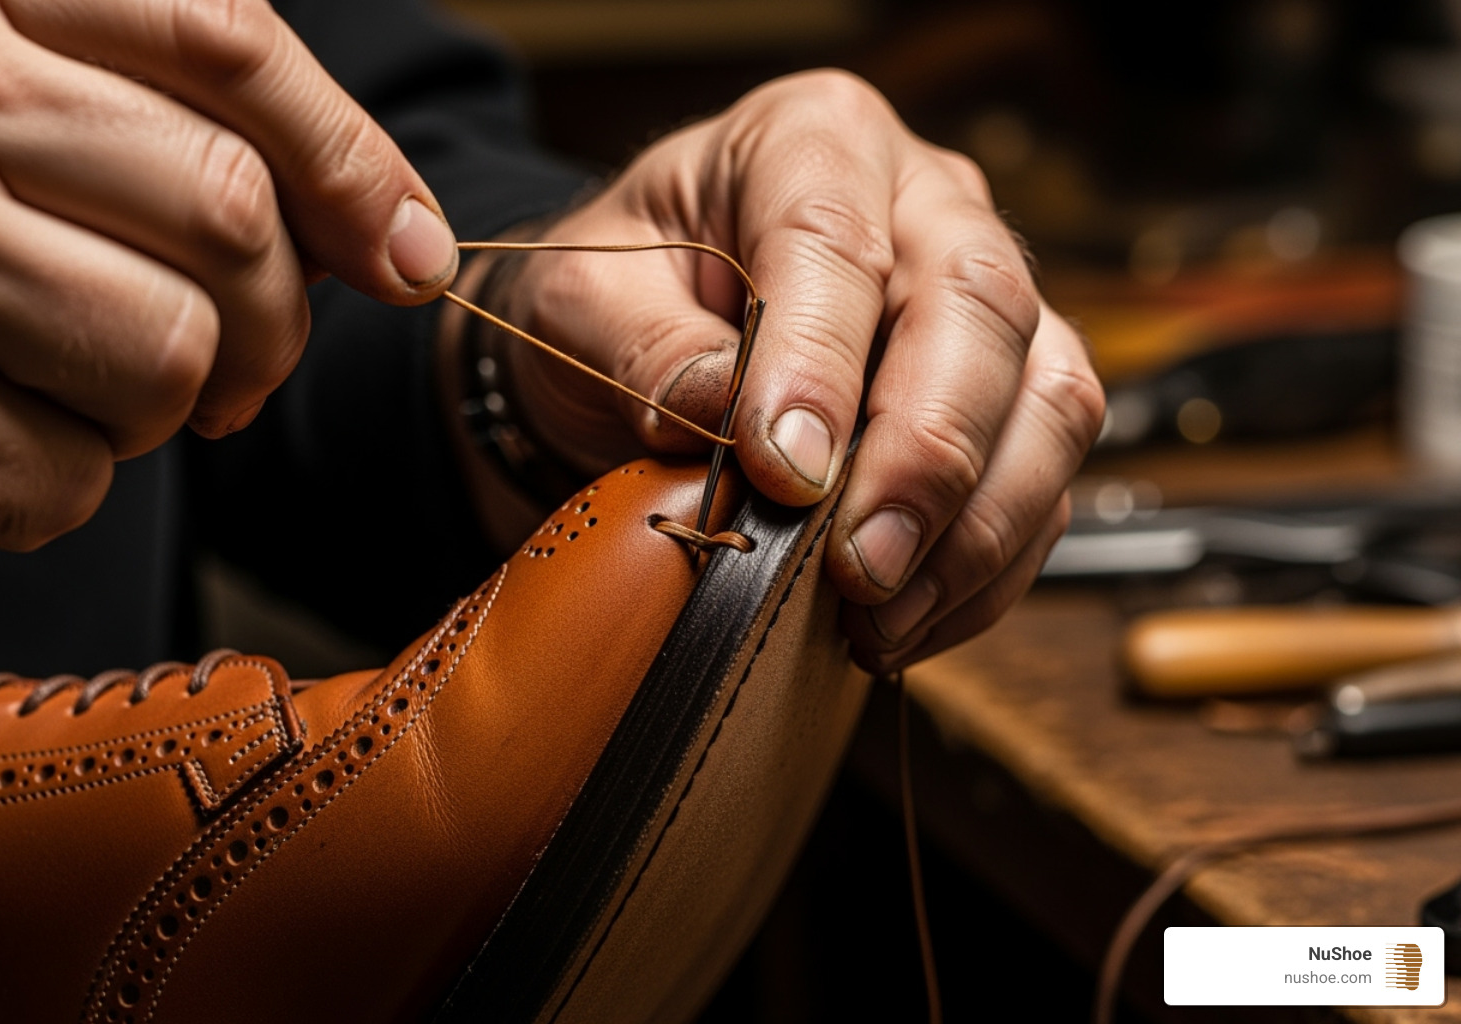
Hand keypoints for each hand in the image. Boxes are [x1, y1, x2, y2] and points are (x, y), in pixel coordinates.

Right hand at [0, 0, 457, 548]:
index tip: (409, 259)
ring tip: (97, 367)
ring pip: (168, 355)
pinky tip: (19, 415)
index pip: (225, 44)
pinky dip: (69, 477)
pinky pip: (59, 479)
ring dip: (173, 399)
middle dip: (273, 316)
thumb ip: (233, 126)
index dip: (349, 167)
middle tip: (233, 343)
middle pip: (229, 215)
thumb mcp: (72, 80)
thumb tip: (410, 252)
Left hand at [489, 70, 1104, 669]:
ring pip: (1050, 396)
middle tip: (858, 567)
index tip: (782, 473)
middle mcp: (927, 202)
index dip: (818, 363)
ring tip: (884, 613)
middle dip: (928, 456)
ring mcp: (984, 297)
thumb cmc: (619, 296)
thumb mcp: (580, 302)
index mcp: (812, 140)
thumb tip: (731, 418)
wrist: (642, 333)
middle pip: (981, 309)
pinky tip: (911, 617)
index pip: (835, 238)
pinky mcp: (1010, 388)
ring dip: (978, 526)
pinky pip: (1044, 477)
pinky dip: (989, 564)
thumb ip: (645, 348)